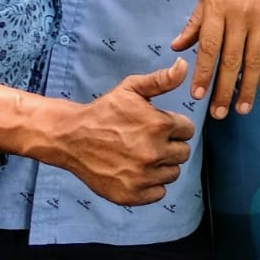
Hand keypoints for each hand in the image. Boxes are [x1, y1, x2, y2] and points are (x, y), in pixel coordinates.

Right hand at [59, 58, 194, 205]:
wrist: (71, 137)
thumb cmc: (104, 111)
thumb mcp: (132, 88)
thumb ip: (162, 80)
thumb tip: (183, 65)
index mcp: (159, 125)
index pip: (188, 130)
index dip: (174, 126)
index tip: (158, 126)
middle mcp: (154, 152)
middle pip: (183, 153)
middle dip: (170, 145)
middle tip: (149, 141)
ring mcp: (143, 176)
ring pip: (172, 173)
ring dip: (162, 165)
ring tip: (142, 155)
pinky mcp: (131, 194)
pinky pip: (158, 192)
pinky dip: (151, 184)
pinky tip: (137, 171)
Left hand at [170, 0, 259, 118]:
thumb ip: (195, 22)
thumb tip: (176, 47)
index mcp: (217, 7)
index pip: (208, 47)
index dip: (203, 73)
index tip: (197, 96)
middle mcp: (239, 14)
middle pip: (231, 58)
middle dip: (224, 88)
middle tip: (218, 113)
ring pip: (254, 58)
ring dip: (248, 86)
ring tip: (242, 108)